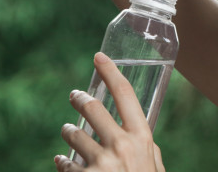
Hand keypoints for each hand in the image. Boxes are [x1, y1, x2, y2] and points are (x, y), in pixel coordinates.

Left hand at [54, 53, 165, 171]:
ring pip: (74, 135)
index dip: (110, 72)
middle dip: (79, 98)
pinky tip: (62, 161)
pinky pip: (65, 164)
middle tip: (75, 96)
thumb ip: (149, 149)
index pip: (124, 94)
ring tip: (68, 130)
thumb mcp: (156, 166)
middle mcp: (121, 146)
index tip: (99, 57)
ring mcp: (101, 164)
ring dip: (68, 131)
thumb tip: (140, 136)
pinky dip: (62, 161)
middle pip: (92, 108)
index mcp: (141, 137)